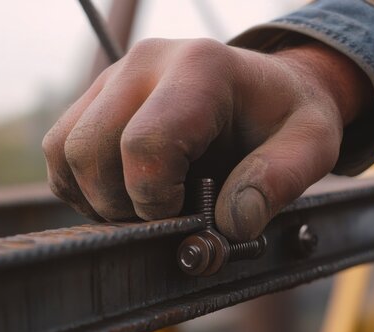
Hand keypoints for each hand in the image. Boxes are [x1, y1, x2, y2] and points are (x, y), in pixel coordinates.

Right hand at [43, 38, 372, 241]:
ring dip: (98, 196)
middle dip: (123, 204)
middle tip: (167, 216)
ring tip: (147, 206)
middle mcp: (147, 63)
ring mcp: (116, 76)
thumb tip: (229, 226)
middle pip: (91, 150)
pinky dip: (83, 184)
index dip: (158, 200)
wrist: (273, 89)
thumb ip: (278, 182)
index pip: (146, 145)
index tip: (187, 215)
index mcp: (202, 69)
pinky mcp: (100, 96)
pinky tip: (126, 194)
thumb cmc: (289, 116)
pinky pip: (62, 149)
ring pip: (67, 150)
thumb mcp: (311, 146)